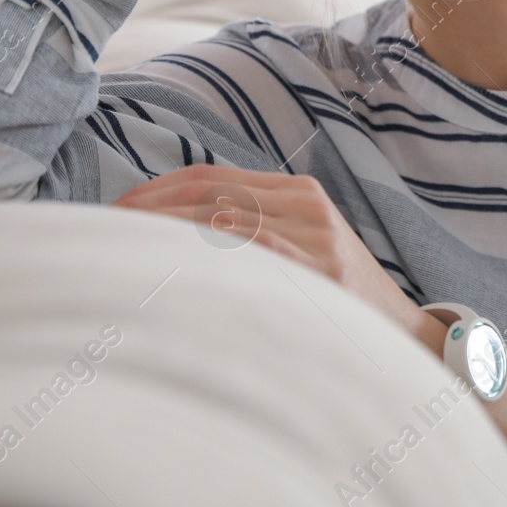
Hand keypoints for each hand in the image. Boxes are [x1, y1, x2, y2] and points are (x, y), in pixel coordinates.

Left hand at [114, 164, 433, 342]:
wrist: (402, 332)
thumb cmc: (340, 293)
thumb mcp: (303, 244)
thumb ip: (253, 226)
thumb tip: (177, 226)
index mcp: (298, 190)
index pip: (209, 175)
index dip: (156, 188)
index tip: (116, 208)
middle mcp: (306, 203)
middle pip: (209, 193)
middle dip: (150, 210)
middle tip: (104, 228)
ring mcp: (316, 236)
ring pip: (223, 218)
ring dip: (166, 232)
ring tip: (124, 247)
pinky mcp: (321, 270)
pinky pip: (255, 250)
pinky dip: (209, 251)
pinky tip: (173, 261)